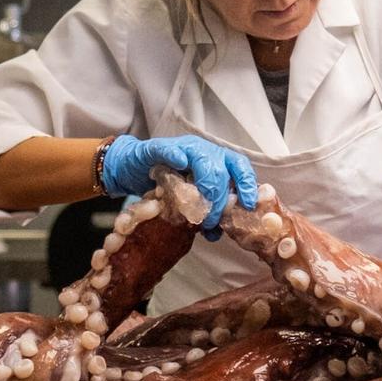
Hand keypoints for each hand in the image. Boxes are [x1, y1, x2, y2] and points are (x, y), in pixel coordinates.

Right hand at [100, 134, 258, 232]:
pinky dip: (175, 156)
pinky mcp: (157, 149)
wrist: (133, 168)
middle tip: (210, 221)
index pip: (240, 168)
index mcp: (217, 160)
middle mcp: (203, 150)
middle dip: (219, 199)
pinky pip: (168, 150)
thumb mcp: (190, 198)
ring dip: (203, 187)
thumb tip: (217, 233)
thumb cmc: (165, 183)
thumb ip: (205, 210)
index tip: (248, 204)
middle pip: (222, 170)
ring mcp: (181, 147)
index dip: (247, 185)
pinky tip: (179, 163)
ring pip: (202, 160)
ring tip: (197, 210)